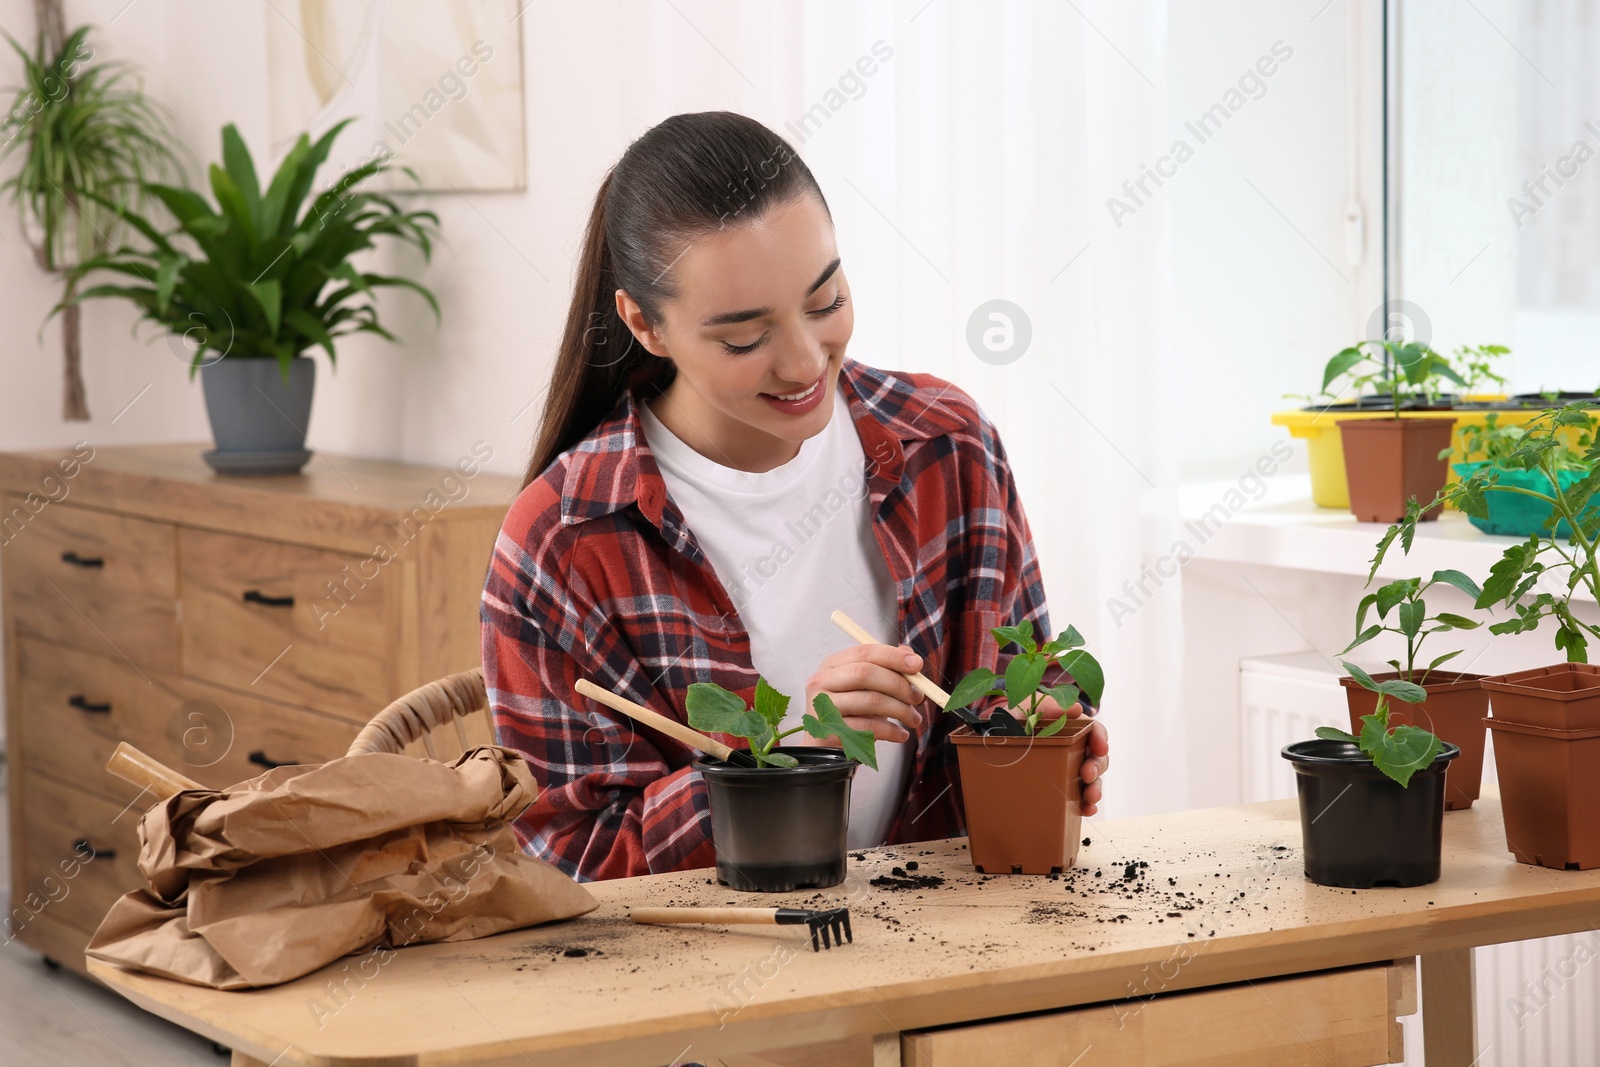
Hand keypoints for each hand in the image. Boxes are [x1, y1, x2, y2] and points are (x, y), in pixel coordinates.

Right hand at [797, 643, 924, 746]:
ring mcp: (823, 707)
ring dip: (900, 710)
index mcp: (832, 665)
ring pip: (870, 701)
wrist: (828, 745)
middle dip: (898, 684)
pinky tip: (901, 735)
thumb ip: (886, 667)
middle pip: (865, 673)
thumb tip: (909, 654)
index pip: (864, 652)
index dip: (893, 656)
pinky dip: (891, 731)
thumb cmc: (851, 711)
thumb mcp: (866, 687)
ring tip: (914, 719)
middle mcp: (822, 682)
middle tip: (918, 697)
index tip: (918, 664)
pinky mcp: (829, 732)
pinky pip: (868, 728)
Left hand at [1013, 694, 1109, 815]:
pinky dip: (1086, 804)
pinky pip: (1078, 797)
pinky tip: (1086, 809)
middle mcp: (1072, 748)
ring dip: (1095, 788)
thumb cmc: (1009, 722)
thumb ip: (1047, 708)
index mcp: (1068, 726)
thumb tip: (1074, 709)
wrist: (987, 742)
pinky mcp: (1059, 787)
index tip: (1101, 747)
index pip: (1093, 730)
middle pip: (1096, 756)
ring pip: (1091, 779)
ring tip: (1090, 797)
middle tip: (1088, 774)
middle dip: (1097, 766)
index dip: (1100, 738)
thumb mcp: (1024, 711)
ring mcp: (1066, 769)